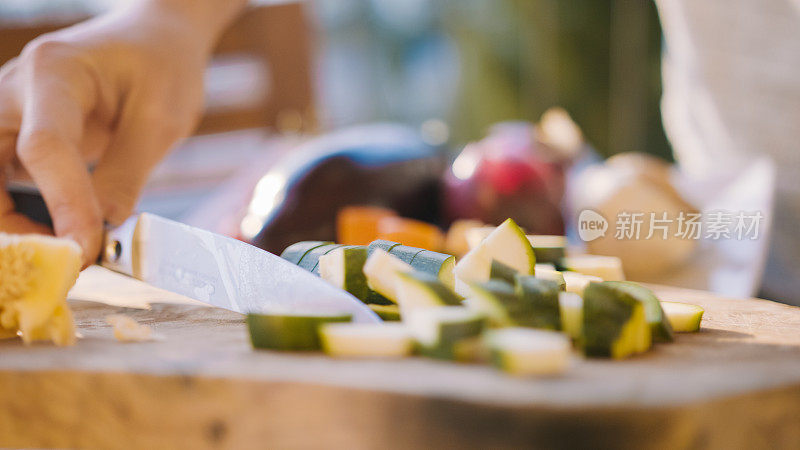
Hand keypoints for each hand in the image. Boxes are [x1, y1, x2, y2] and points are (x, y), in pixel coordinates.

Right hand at [0, 0, 243, 265]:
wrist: (154, 40)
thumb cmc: (162, 69)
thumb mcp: (161, 121)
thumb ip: (127, 176)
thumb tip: (103, 232)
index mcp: (56, 73)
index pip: (44, 147)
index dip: (63, 205)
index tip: (88, 250)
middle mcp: (16, 89)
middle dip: (12, 221)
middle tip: (63, 259)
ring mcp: (8, 111)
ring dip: (11, 221)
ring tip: (63, 249)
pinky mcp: (13, 133)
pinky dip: (18, 212)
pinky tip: (55, 232)